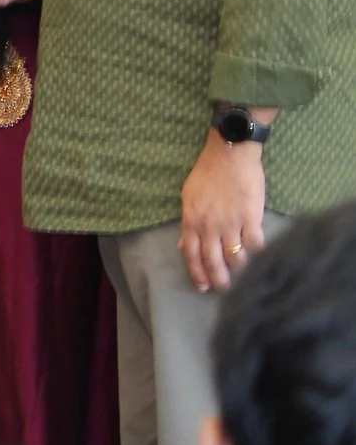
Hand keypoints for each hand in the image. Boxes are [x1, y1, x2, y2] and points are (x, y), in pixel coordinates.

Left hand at [179, 131, 267, 291]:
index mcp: (192, 220)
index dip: (197, 273)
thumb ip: (189, 223)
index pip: (192, 254)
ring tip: (243, 277)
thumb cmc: (208, 173)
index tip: (202, 287)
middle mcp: (209, 225)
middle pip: (213, 261)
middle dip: (218, 280)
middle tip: (224, 290)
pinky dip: (258, 253)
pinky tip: (260, 257)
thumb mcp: (189, 197)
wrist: (229, 154)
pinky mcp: (250, 217)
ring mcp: (230, 222)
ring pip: (234, 256)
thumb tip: (183, 245)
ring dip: (238, 271)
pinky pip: (255, 243)